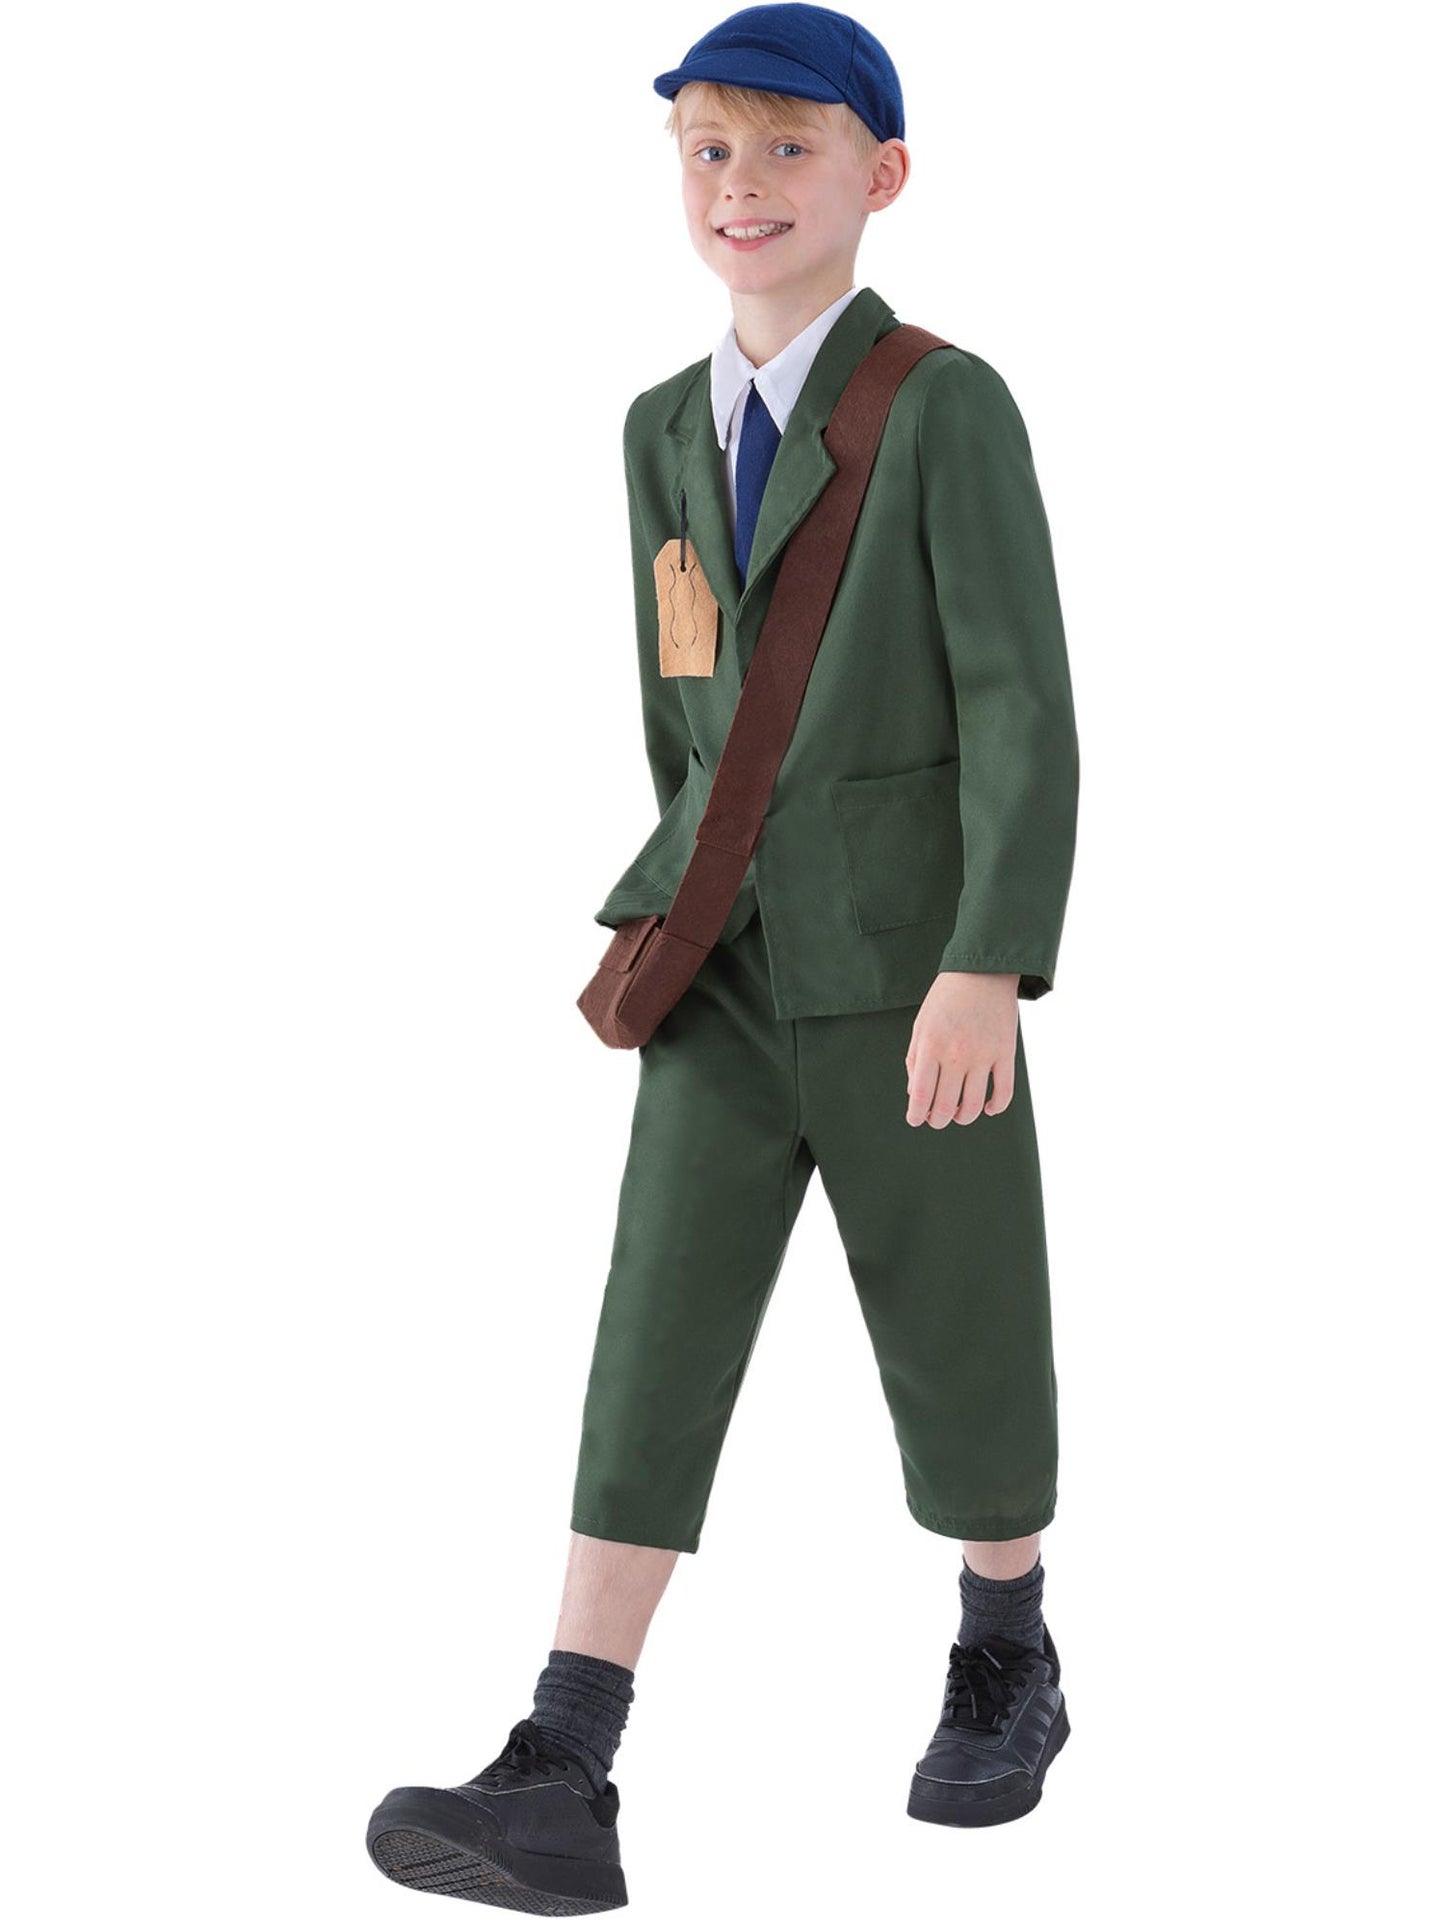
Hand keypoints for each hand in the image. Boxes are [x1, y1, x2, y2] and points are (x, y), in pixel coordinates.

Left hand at [905, 972, 1020, 1126]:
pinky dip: (996, 1107)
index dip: (916, 1114)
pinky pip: (1004, 1092)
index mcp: (931, 1046)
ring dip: (964, 1118)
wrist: (982, 972)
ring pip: (974, 1106)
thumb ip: (914, 1059)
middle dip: (937, 1120)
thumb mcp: (921, 1024)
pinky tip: (989, 1109)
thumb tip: (915, 1094)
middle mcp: (956, 1054)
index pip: (921, 1094)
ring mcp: (983, 1055)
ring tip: (959, 1115)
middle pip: (946, 1106)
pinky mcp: (1006, 1053)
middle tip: (935, 1120)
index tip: (915, 1119)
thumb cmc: (946, 998)